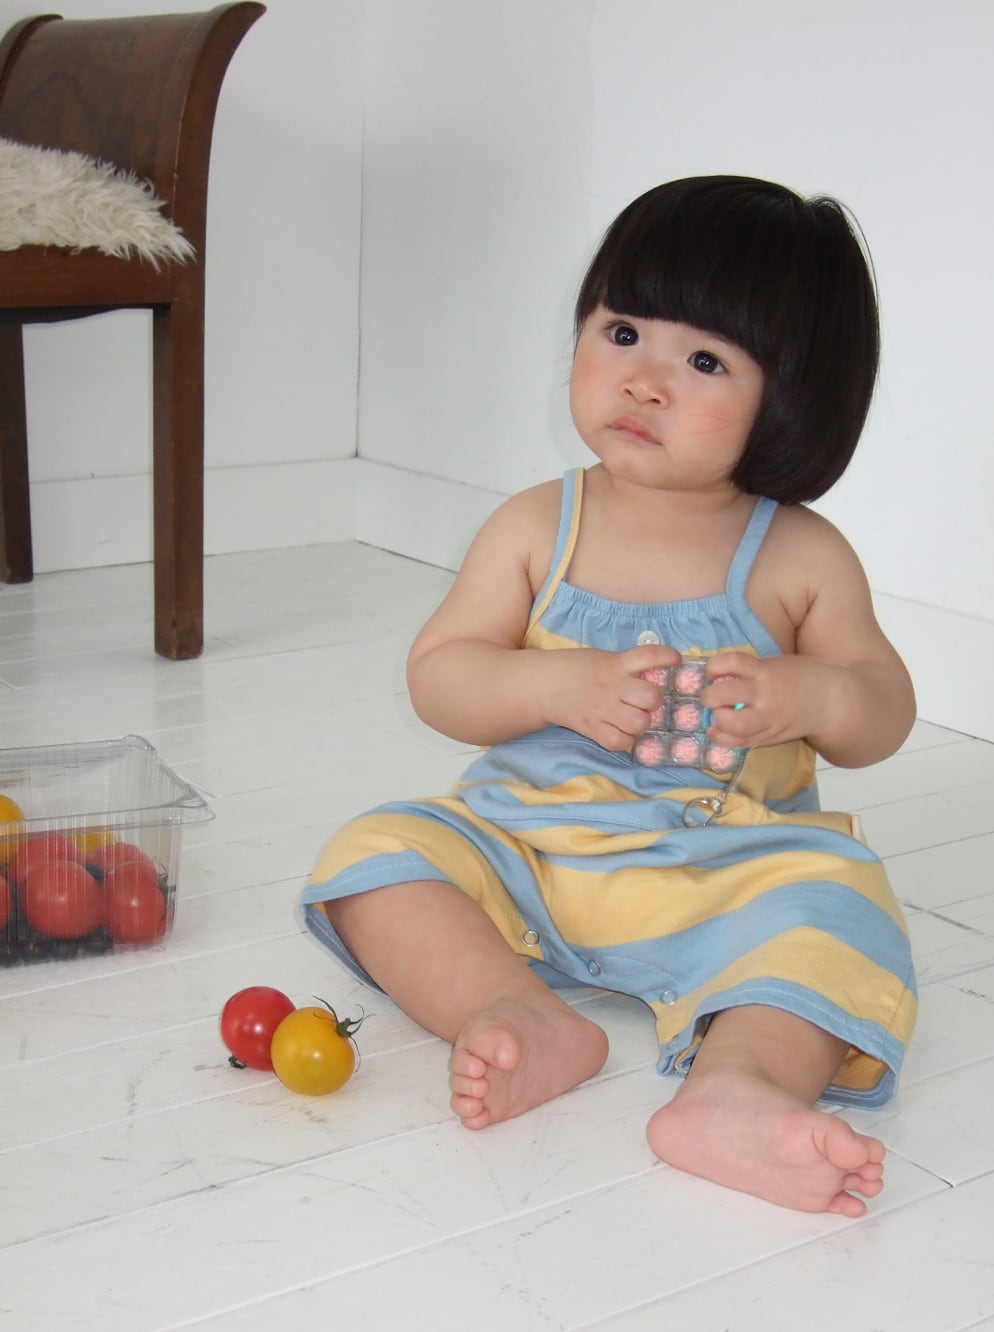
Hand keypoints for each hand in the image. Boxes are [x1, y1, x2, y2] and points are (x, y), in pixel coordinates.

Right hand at [540, 644, 680, 750]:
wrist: (541, 684)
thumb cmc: (573, 668)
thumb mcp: (600, 658)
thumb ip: (624, 666)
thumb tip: (653, 675)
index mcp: (615, 664)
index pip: (649, 656)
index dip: (669, 657)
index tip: (676, 660)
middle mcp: (612, 686)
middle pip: (651, 697)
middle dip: (654, 701)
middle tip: (645, 701)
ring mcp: (603, 709)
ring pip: (640, 723)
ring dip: (642, 722)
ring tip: (633, 719)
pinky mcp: (592, 728)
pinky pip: (619, 742)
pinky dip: (625, 740)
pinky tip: (621, 732)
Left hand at [701, 651, 828, 749]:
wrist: (831, 702)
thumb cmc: (801, 678)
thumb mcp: (777, 665)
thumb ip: (752, 670)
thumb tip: (717, 676)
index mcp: (766, 670)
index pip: (734, 662)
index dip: (714, 666)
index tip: (711, 671)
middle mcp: (766, 693)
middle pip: (727, 694)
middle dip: (709, 696)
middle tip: (708, 697)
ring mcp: (769, 717)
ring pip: (735, 724)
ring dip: (718, 719)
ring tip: (717, 715)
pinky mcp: (771, 735)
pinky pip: (743, 741)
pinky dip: (724, 738)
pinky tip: (716, 732)